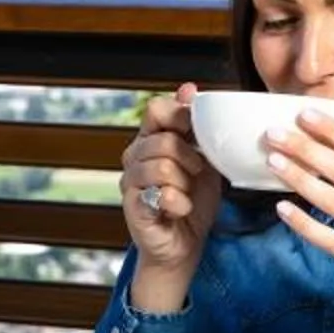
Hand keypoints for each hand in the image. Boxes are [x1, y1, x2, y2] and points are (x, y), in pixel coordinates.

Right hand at [122, 82, 221, 310]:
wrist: (184, 245)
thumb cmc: (193, 200)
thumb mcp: (203, 158)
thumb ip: (196, 126)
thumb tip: (189, 87)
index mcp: (150, 139)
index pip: (156, 109)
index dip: (180, 116)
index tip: (197, 134)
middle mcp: (133, 157)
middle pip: (163, 139)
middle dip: (190, 157)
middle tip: (198, 172)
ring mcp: (130, 182)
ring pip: (162, 166)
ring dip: (185, 181)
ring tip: (188, 192)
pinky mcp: (133, 207)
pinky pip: (161, 194)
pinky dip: (181, 203)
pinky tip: (181, 209)